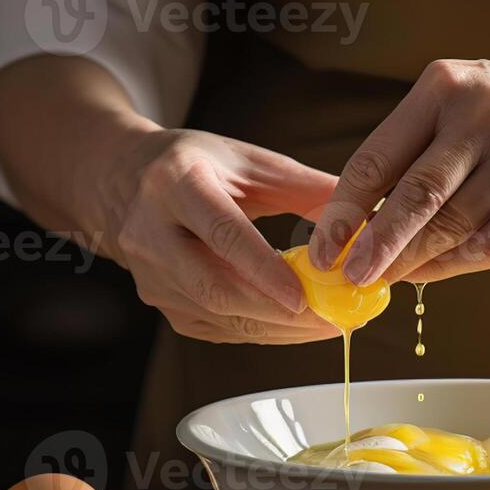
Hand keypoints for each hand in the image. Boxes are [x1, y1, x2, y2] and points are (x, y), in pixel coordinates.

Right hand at [103, 129, 341, 343]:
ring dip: (276, 328)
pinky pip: (215, 328)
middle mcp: (152, 233)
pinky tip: (294, 326)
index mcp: (174, 184)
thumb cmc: (194, 165)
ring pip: (217, 316)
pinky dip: (260, 331)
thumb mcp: (245, 159)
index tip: (307, 295)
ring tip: (328, 324)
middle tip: (333, 319)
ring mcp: (150, 276)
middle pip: (215, 287)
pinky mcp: (160, 304)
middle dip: (278, 312)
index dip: (264, 269)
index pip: (221, 233)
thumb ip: (304, 186)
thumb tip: (368, 214)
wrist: (121, 182)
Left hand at [306, 49, 489, 284]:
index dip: (344, 208)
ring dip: (412, 262)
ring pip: (450, 227)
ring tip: (385, 280)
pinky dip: (458, 265)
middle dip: (373, 245)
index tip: (322, 244)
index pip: (377, 157)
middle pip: (411, 197)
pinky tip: (434, 274)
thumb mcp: (470, 94)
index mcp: (445, 86)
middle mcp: (481, 115)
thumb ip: (419, 142)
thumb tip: (360, 211)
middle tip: (347, 277)